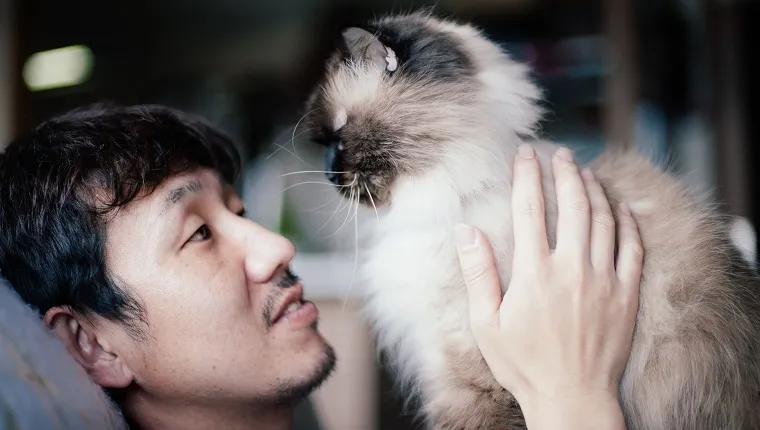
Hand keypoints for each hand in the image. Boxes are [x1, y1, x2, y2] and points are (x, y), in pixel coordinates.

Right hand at [454, 144, 643, 428]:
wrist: (572, 397)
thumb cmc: (523, 363)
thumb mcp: (485, 323)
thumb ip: (477, 273)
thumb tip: (465, 230)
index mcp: (534, 273)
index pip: (529, 210)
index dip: (526, 176)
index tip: (525, 154)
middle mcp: (572, 269)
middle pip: (572, 205)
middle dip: (564, 172)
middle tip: (558, 152)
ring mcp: (604, 280)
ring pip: (604, 220)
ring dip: (594, 189)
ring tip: (584, 171)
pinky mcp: (626, 294)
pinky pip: (632, 247)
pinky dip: (626, 221)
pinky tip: (618, 206)